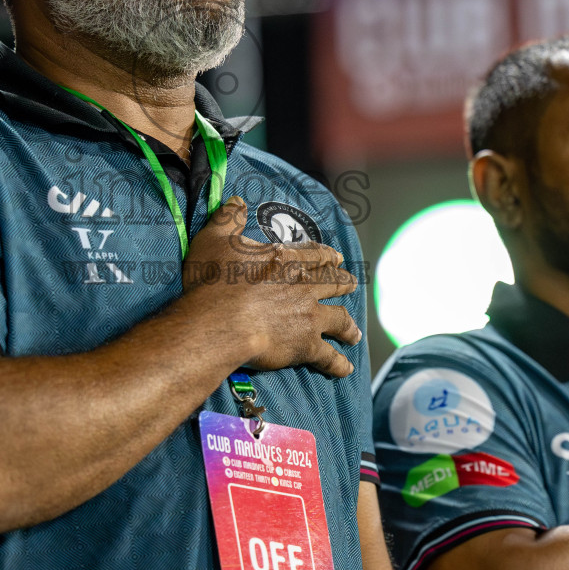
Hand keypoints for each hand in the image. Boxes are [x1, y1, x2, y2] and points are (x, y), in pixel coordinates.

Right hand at [181, 197, 361, 377]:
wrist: (219, 322)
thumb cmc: (215, 282)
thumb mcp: (215, 239)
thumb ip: (229, 218)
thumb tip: (237, 200)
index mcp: (287, 260)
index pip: (315, 255)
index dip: (326, 256)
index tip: (335, 258)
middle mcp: (305, 286)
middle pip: (334, 283)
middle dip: (344, 284)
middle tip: (351, 284)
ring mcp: (309, 316)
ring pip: (340, 319)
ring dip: (348, 325)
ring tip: (354, 332)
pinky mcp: (306, 345)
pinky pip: (329, 356)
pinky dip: (338, 363)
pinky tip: (345, 369)